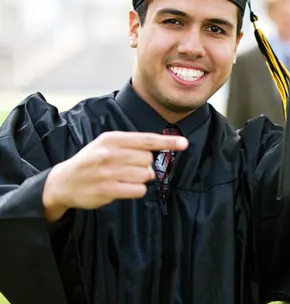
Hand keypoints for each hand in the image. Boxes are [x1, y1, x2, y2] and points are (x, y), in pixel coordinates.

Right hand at [42, 131, 187, 221]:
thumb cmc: (91, 161)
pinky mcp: (108, 190)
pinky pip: (139, 190)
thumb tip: (160, 148)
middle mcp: (110, 153)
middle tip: (127, 168)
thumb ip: (131, 144)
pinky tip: (121, 188)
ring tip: (121, 178)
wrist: (63, 182)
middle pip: (148, 160)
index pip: (146, 139)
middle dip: (143, 166)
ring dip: (139, 179)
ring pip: (145, 175)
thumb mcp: (106, 144)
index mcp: (112, 139)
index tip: (184, 143)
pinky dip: (135, 190)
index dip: (167, 142)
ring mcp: (108, 172)